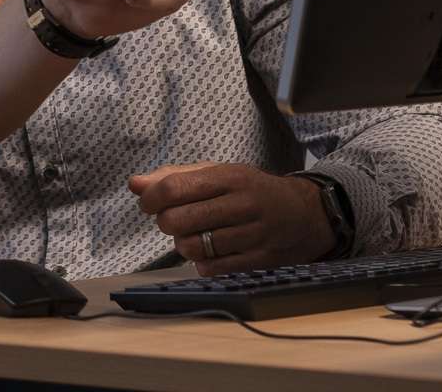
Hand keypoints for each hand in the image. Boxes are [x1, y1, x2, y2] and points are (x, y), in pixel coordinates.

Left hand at [129, 161, 335, 275]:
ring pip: (193, 248)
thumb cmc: (250, 190)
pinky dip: (202, 264)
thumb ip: (173, 176)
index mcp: (228, 177)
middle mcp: (242, 204)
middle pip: (178, 220)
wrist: (307, 213)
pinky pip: (213, 269)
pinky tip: (210, 253)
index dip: (150, 199)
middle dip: (166, 223)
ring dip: (183, 245)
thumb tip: (134, 184)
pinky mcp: (262, 260)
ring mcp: (255, 234)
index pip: (173, 188)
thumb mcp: (218, 173)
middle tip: (173, 221)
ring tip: (193, 236)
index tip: (148, 204)